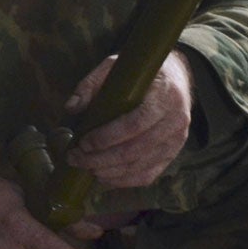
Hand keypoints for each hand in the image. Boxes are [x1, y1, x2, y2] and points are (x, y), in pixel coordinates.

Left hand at [66, 50, 193, 190]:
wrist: (175, 78)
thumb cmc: (140, 74)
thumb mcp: (115, 67)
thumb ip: (91, 84)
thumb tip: (71, 108)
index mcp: (165, 96)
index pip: (136, 123)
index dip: (107, 137)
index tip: (83, 142)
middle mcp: (176, 121)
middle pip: (135, 150)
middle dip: (101, 159)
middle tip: (76, 158)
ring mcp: (176, 141)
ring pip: (140, 166)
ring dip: (109, 172)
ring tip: (85, 167)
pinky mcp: (172, 154)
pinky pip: (148, 175)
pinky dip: (123, 181)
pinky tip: (104, 177)